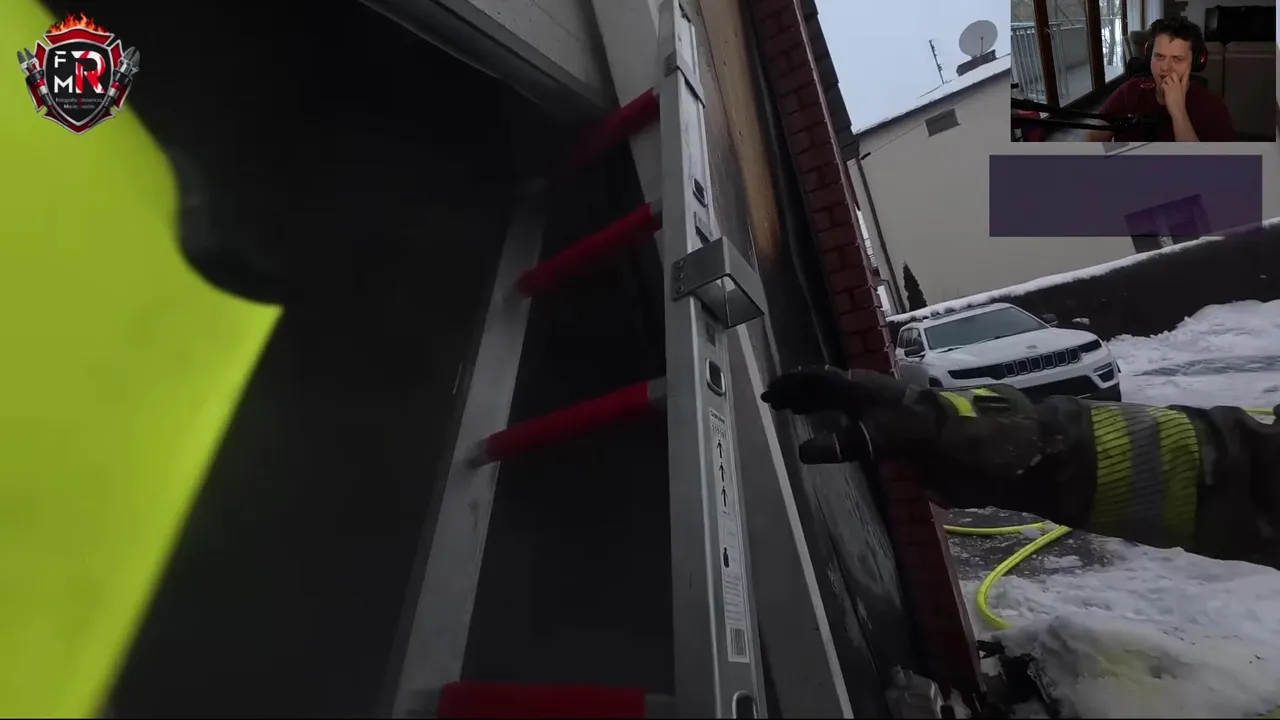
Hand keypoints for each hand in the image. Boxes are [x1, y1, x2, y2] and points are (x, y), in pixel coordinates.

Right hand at [762, 368, 940, 458]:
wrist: (969, 446)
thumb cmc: (922, 435)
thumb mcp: (879, 439)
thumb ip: (843, 443)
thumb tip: (802, 450)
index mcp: (863, 387)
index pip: (819, 379)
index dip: (793, 384)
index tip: (770, 391)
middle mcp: (870, 394)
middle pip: (828, 387)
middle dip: (801, 393)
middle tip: (776, 402)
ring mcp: (883, 409)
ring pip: (842, 400)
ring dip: (818, 404)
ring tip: (796, 411)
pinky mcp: (894, 427)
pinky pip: (855, 418)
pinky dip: (836, 421)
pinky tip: (834, 432)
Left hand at [1162, 71, 1189, 115]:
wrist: (1178, 109)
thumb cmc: (1179, 104)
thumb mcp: (1181, 94)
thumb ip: (1179, 89)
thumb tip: (1174, 87)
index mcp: (1184, 86)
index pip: (1186, 76)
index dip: (1187, 70)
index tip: (1188, 65)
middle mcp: (1179, 84)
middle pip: (1174, 74)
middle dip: (1169, 75)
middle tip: (1167, 80)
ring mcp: (1173, 86)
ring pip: (1167, 78)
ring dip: (1164, 82)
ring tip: (1164, 87)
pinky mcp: (1168, 89)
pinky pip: (1163, 84)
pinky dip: (1161, 86)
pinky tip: (1162, 90)